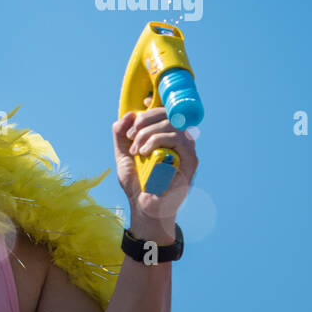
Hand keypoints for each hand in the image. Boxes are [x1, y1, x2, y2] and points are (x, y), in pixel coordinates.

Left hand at [113, 106, 197, 235]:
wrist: (144, 206)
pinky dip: (157, 140)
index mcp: (164, 138)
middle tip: (131, 135)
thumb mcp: (123, 155)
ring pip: (171, 124)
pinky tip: (144, 152)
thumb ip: (121, 135)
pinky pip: (177, 139)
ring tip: (136, 149)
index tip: (141, 105)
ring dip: (148, 133)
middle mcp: (178, 141)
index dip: (153, 105)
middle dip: (145, 119)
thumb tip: (127, 114)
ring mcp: (186, 150)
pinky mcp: (190, 160)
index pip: (164, 113)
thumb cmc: (137, 183)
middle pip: (167, 114)